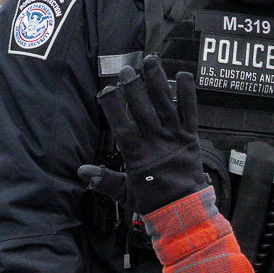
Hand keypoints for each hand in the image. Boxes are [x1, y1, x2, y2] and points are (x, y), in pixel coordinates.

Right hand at [74, 57, 204, 214]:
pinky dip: (188, 93)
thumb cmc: (153, 201)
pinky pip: (190, 112)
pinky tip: (184, 75)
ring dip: (158, 82)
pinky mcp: (190, 137)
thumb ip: (104, 181)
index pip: (123, 127)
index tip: (106, 91)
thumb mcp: (124, 194)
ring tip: (151, 61)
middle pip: (144, 111)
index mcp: (138, 157)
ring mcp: (175, 138)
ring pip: (166, 105)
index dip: (115, 108)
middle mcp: (157, 144)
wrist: (184, 211)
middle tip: (126, 70)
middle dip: (134, 89)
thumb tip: (82, 172)